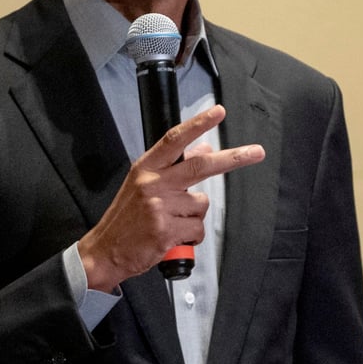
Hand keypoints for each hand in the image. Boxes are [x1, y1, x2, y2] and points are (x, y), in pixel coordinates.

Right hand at [77, 105, 263, 290]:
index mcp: (147, 167)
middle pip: (200, 166)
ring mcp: (159, 206)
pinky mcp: (166, 230)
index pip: (175, 139)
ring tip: (173, 222)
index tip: (218, 112)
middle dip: (233, 159)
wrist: (106, 250)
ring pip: (201, 205)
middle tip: (256, 152)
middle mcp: (153, 183)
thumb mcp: (144, 184)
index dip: (198, 124)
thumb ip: (173, 166)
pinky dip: (192, 237)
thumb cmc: (126, 217)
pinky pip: (197, 229)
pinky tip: (174, 237)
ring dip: (194, 217)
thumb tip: (203, 148)